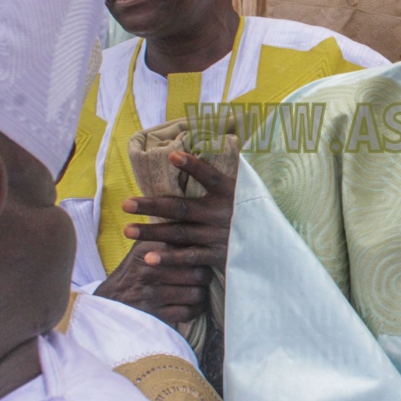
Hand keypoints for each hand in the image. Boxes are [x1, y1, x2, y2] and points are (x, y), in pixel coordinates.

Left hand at [94, 152, 235, 323]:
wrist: (275, 248)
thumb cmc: (251, 214)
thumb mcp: (246, 190)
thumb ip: (226, 173)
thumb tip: (223, 141)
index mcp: (231, 193)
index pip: (210, 176)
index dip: (193, 166)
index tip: (172, 155)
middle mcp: (222, 214)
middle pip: (181, 208)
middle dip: (152, 205)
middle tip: (125, 204)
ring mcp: (218, 236)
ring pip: (179, 233)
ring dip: (152, 231)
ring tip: (127, 230)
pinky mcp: (218, 256)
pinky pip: (190, 258)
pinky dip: (169, 258)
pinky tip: (148, 258)